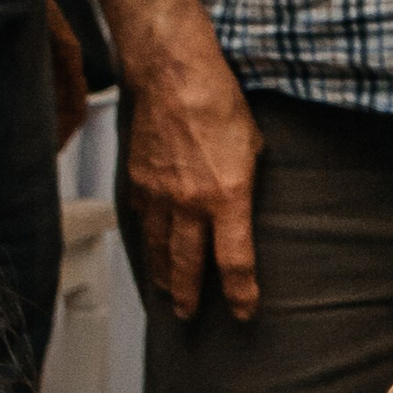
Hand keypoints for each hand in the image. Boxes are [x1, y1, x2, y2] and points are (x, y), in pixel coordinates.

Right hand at [126, 42, 263, 320]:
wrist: (173, 77)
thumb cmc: (220, 104)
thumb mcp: (253, 146)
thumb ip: (248, 180)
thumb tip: (244, 196)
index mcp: (228, 198)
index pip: (234, 261)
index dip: (240, 293)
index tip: (244, 311)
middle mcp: (191, 204)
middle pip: (188, 265)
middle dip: (190, 295)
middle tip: (188, 315)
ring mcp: (160, 195)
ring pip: (159, 248)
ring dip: (163, 274)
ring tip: (165, 292)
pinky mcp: (139, 182)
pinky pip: (142, 221)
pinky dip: (147, 239)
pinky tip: (150, 248)